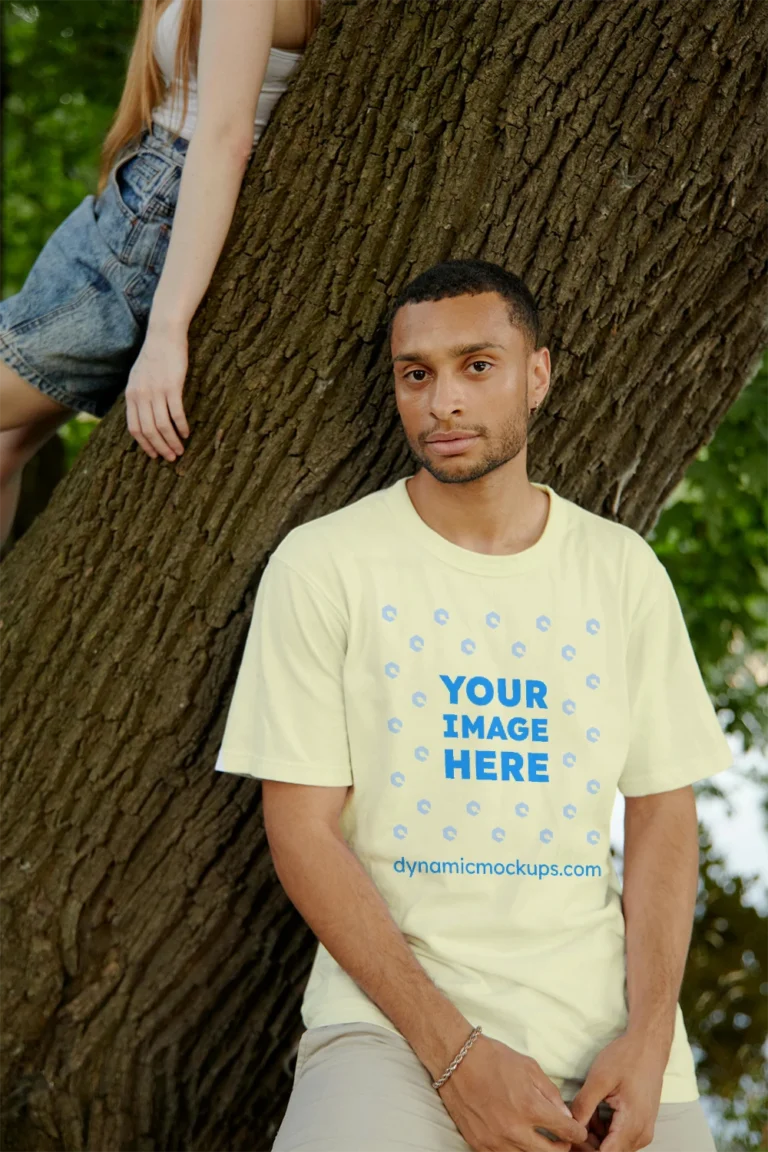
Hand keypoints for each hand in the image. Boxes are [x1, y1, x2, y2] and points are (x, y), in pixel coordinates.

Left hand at [126, 324, 189, 460]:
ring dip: (172, 441)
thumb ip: (138, 396)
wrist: (163, 335)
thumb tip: (143, 416)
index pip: (134, 428)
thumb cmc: (154, 356)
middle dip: (160, 448)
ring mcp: (156, 391)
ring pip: (162, 425)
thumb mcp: (138, 377)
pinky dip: (181, 426)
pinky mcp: (172, 386)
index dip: (144, 445)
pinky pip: (176, 413)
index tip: (154, 455)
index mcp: (131, 395)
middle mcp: (141, 395)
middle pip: (149, 431)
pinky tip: (187, 433)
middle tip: (171, 458)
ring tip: (181, 450)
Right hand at [438, 1033, 588, 1150]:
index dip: (577, 1132)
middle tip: (563, 1140)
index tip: (578, 1131)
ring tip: (541, 1140)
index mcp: (530, 1107)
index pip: (566, 1131)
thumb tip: (565, 1115)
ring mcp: (495, 1140)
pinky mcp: (479, 1144)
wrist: (457, 1060)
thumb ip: (551, 1094)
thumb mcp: (529, 1067)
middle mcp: (514, 1129)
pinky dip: (515, 1151)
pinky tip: (518, 1140)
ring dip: (539, 1150)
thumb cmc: (494, 1058)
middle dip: (562, 1147)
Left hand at [567, 1032, 666, 1150]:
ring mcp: (643, 1131)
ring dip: (595, 1137)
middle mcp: (641, 1135)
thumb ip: (584, 1106)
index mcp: (632, 1124)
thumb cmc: (626, 1058)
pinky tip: (594, 1112)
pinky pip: (619, 1138)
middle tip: (571, 1123)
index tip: (569, 1137)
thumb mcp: (599, 1079)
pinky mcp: (641, 1125)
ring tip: (583, 1113)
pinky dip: (604, 1130)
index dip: (584, 1149)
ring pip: (613, 1147)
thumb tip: (570, 1127)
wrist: (649, 1046)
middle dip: (587, 1143)